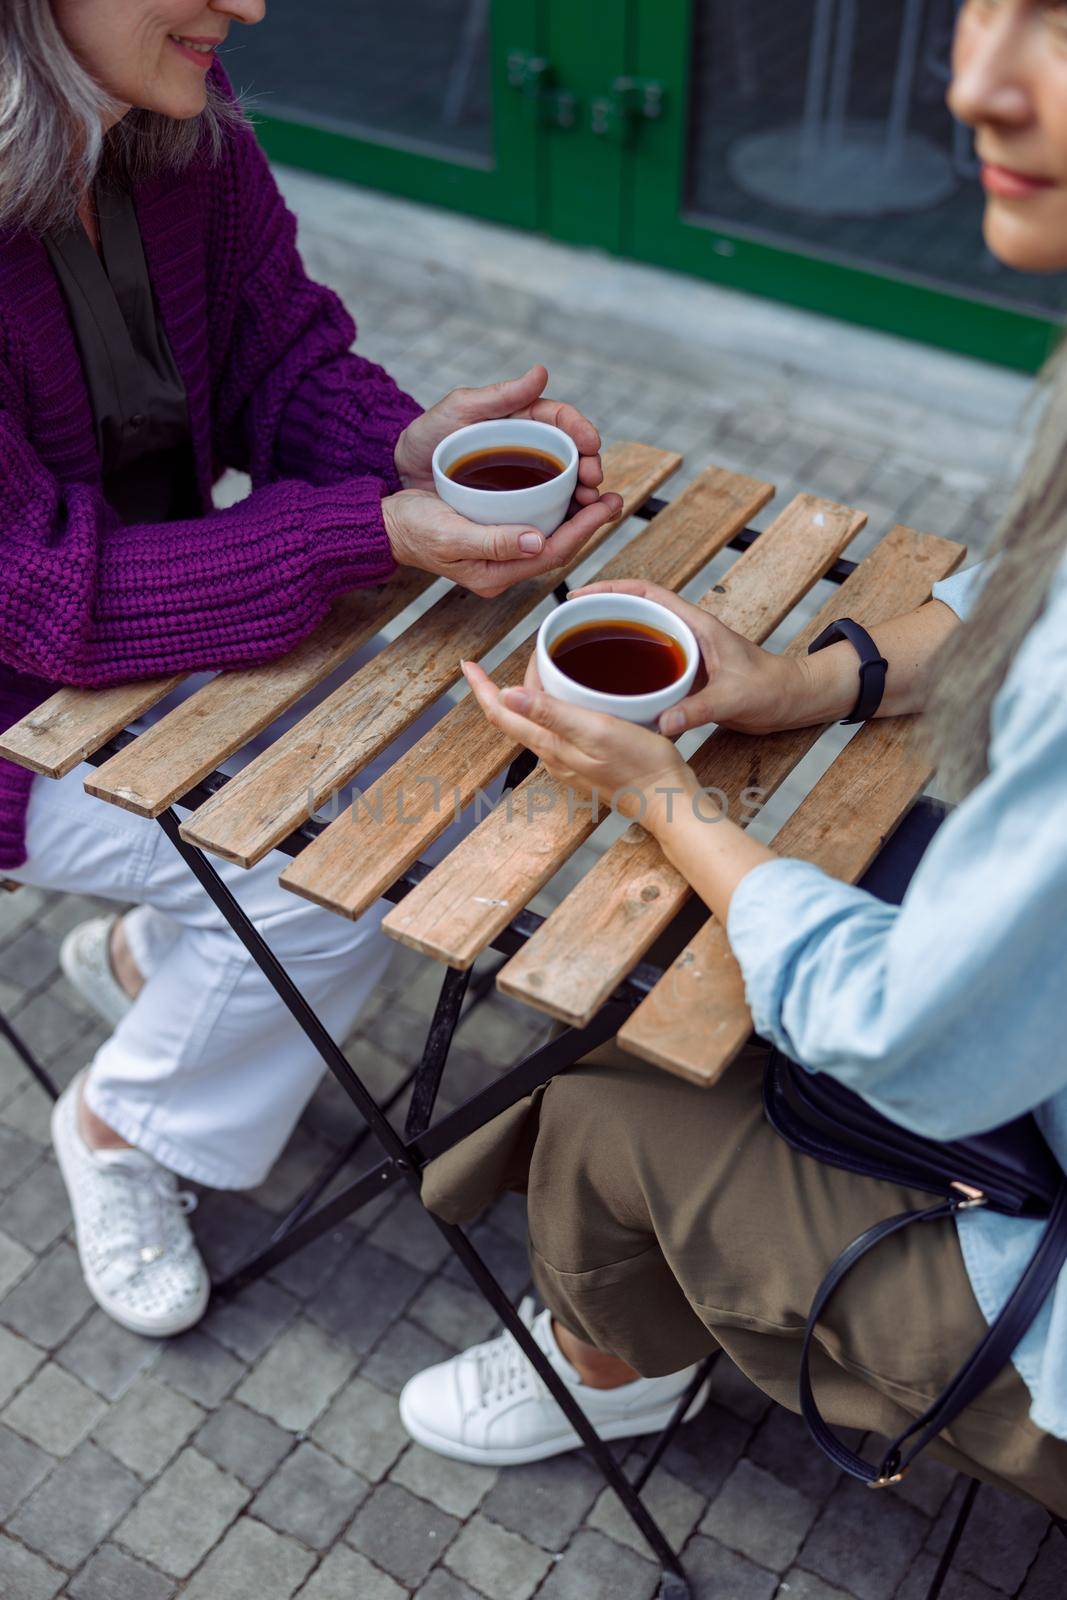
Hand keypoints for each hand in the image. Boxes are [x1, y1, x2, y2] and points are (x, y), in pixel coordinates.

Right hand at [383, 489, 620, 599]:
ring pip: (549, 539)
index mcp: (496, 573)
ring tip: (598, 495)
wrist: (386, 526)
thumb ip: (494, 540)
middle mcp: (503, 569)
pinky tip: (566, 496)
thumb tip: (538, 540)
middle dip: (589, 525)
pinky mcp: (495, 540)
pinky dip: (555, 513)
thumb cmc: (413, 528)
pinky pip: (535, 530)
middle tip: (614, 498)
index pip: (552, 553)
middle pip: (557, 548)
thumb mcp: (452, 533)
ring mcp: (500, 557)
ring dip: (576, 518)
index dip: (585, 530)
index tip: (608, 506)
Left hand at [394, 365, 606, 507]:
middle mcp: (528, 448)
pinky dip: (563, 517)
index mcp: (521, 418)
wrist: (402, 472)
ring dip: (583, 494)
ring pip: (564, 485)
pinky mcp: (515, 505)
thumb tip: (542, 372)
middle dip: (589, 466)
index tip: (592, 444)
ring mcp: (523, 478)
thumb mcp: (460, 409)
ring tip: (590, 505)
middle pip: (570, 454)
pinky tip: (571, 526)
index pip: (561, 420)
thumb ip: (500, 395)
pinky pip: (545, 510)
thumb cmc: (429, 435)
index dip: (581, 430)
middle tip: (593, 481)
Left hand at [461, 659, 694, 826]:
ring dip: (532, 695)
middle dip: (509, 684)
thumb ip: (551, 714)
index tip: (468, 664)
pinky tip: (571, 698)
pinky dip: (555, 708)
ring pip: (536, 722)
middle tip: (528, 652)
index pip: (500, 713)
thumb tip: (505, 695)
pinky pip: (558, 731)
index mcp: (549, 744)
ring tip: (544, 667)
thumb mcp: (595, 730)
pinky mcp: (585, 763)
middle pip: (516, 715)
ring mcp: (567, 761)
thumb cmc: (640, 765)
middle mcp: (551, 755)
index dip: (481, 687)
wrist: (668, 800)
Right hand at [566, 580, 802, 736]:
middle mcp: (688, 633)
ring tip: (577, 653)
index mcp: (696, 624)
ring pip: (640, 637)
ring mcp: (686, 652)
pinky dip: (627, 670)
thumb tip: (661, 724)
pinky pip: (649, 664)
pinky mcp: (687, 674)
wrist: (795, 699)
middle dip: (600, 612)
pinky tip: (608, 688)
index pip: (647, 593)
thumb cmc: (773, 688)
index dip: (611, 588)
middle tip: (565, 627)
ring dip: (611, 639)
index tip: (579, 596)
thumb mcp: (735, 698)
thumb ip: (699, 710)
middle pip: (635, 611)